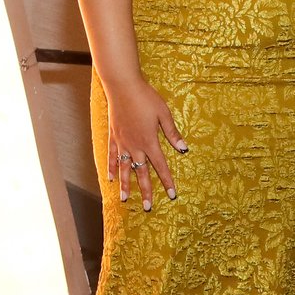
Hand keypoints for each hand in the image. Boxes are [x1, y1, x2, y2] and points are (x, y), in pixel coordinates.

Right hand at [105, 76, 187, 209]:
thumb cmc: (146, 98)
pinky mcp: (114, 136)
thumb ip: (172, 133)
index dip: (167, 181)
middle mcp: (135, 146)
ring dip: (125, 185)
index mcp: (150, 142)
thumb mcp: (164, 114)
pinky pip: (112, 156)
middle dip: (145, 191)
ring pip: (124, 169)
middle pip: (141, 173)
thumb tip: (184, 149)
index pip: (161, 166)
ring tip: (125, 200)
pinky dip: (111, 168)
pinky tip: (110, 178)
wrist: (122, 86)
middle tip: (148, 207)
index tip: (172, 195)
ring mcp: (122, 143)